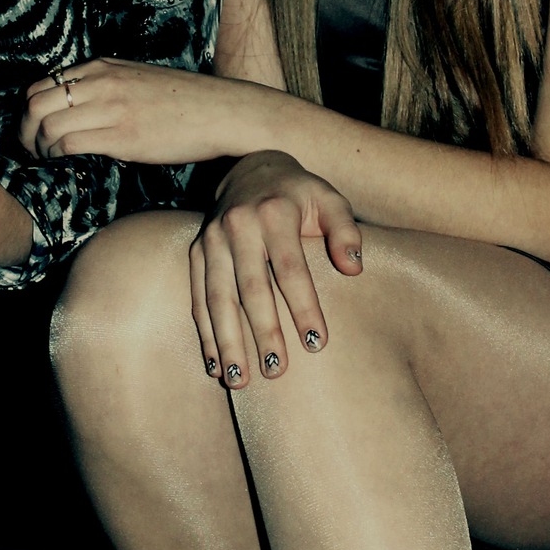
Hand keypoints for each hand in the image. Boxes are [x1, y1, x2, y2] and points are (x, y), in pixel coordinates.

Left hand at [21, 58, 237, 165]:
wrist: (220, 112)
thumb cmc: (181, 100)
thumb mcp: (135, 78)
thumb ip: (104, 86)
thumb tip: (76, 109)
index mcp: (101, 68)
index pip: (42, 84)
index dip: (27, 111)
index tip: (31, 130)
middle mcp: (101, 83)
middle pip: (35, 104)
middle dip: (24, 131)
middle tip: (29, 149)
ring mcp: (112, 109)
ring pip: (48, 125)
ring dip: (40, 148)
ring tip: (48, 159)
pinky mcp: (123, 137)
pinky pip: (71, 145)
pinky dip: (59, 156)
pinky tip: (66, 163)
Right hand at [190, 150, 362, 389]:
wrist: (250, 168)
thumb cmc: (299, 194)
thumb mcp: (330, 199)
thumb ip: (345, 231)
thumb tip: (354, 267)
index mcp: (274, 213)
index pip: (290, 268)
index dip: (303, 307)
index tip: (317, 344)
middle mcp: (237, 226)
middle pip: (250, 288)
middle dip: (262, 332)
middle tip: (276, 371)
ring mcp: (211, 240)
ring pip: (217, 298)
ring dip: (227, 342)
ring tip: (239, 381)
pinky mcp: (196, 252)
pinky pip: (198, 297)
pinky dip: (205, 333)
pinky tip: (215, 365)